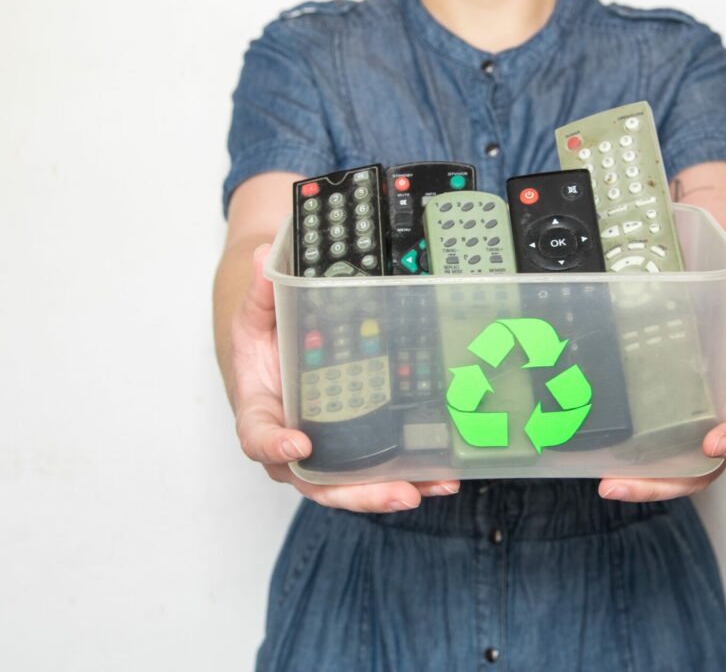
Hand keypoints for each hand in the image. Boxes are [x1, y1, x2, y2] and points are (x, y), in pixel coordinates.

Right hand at [230, 245, 458, 511]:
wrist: (273, 354)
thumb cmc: (262, 342)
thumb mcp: (256, 314)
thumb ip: (261, 292)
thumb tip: (261, 259)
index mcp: (261, 412)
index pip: (258, 438)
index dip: (275, 447)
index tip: (300, 445)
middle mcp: (289, 446)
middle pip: (315, 481)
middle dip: (357, 492)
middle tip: (398, 491)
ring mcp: (322, 453)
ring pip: (350, 485)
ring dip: (392, 491)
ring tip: (436, 486)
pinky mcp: (349, 451)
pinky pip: (373, 470)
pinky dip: (407, 475)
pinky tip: (442, 474)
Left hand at [598, 279, 725, 501]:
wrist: (725, 333)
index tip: (715, 444)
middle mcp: (723, 422)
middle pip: (705, 467)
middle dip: (669, 482)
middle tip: (628, 484)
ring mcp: (695, 432)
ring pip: (678, 472)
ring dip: (645, 485)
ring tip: (609, 486)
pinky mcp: (670, 431)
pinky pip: (656, 457)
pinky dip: (631, 467)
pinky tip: (598, 466)